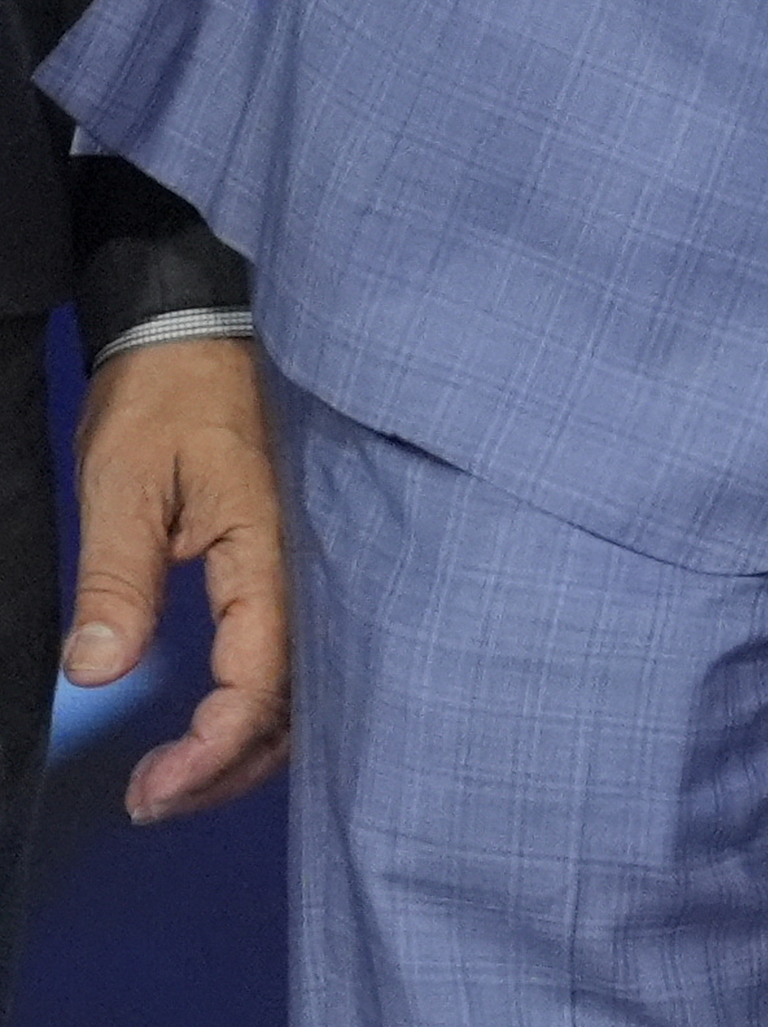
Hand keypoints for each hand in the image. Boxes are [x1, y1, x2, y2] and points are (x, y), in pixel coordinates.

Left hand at [67, 337, 288, 821]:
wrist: (202, 331)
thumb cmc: (167, 398)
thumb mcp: (125, 481)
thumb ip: (118, 578)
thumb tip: (97, 673)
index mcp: (271, 550)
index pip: (261, 678)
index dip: (213, 747)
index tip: (152, 789)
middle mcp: (305, 570)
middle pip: (295, 702)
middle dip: (230, 769)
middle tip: (153, 801)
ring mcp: (304, 567)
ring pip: (300, 688)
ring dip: (245, 748)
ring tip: (176, 779)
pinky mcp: (291, 564)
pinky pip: (291, 656)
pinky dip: (258, 710)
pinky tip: (216, 727)